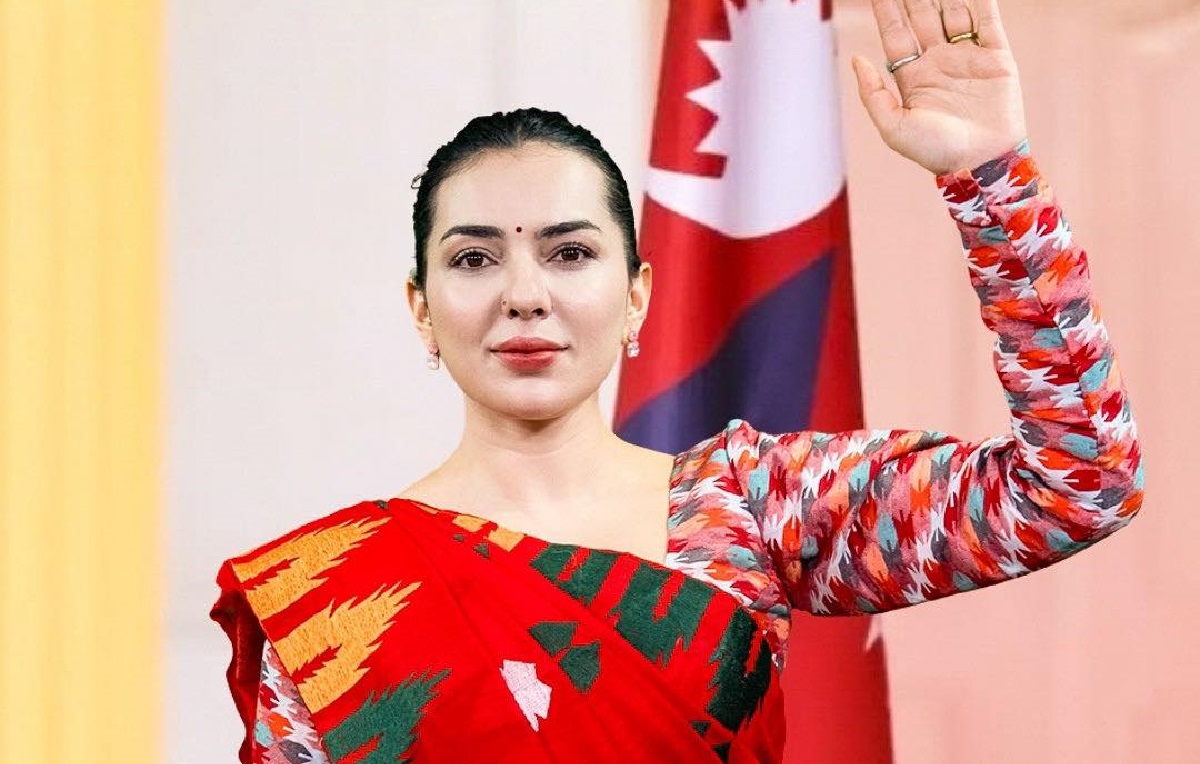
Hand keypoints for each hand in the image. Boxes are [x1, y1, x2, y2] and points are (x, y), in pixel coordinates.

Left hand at [852, 0, 1027, 175]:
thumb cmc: (935, 153)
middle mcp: (938, 61)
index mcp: (912, 76)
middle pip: (921, 14)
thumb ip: (873, 94)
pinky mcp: (997, 57)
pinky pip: (988, 20)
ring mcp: (967, 57)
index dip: (887, 6)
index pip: (895, 31)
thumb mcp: (894, 128)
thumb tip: (857, 59)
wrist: (982, 163)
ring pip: (953, 10)